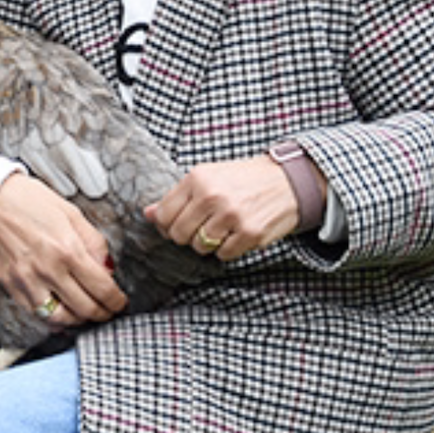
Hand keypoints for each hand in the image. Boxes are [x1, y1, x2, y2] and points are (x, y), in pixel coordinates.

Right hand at [0, 171, 126, 325]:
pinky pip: (37, 313)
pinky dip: (53, 317)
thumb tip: (107, 269)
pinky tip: (61, 309)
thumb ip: (94, 243)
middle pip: (85, 308)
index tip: (119, 302)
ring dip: (79, 320)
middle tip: (108, 311)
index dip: (116, 301)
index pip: (102, 288)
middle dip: (103, 314)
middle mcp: (48, 270)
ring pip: (61, 318)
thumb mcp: (72, 214)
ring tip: (85, 312)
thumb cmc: (30, 202)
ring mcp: (27, 281)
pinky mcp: (12, 286)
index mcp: (67, 249)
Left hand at [147, 155, 305, 261]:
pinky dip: (227, 249)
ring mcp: (231, 215)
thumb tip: (146, 214)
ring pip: (200, 247)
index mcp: (198, 178)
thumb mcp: (208, 177)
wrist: (287, 181)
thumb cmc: (243, 180)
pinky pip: (222, 255)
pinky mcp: (249, 233)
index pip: (163, 214)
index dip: (167, 224)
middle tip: (202, 227)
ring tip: (222, 227)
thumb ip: (177, 197)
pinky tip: (236, 233)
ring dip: (208, 243)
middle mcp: (212, 195)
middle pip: (178, 234)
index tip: (178, 222)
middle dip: (187, 235)